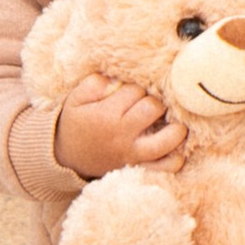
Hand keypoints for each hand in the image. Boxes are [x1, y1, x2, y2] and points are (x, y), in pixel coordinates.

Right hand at [56, 78, 182, 179]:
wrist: (68, 158)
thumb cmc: (75, 125)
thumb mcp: (75, 100)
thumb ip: (93, 84)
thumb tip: (115, 77)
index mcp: (106, 115)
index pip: (136, 91)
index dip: (139, 86)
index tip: (133, 91)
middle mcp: (123, 135)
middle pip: (154, 109)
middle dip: (156, 100)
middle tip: (151, 102)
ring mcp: (133, 153)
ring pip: (167, 140)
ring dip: (175, 128)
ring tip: (173, 120)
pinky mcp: (139, 166)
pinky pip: (164, 167)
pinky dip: (175, 158)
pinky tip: (176, 146)